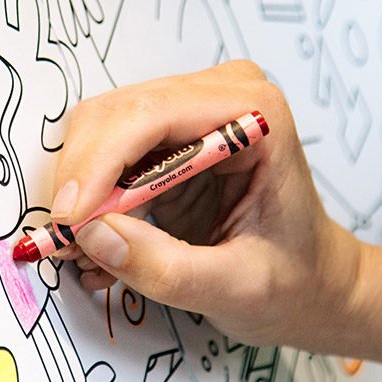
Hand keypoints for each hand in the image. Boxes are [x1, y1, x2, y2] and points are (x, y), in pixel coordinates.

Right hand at [50, 60, 362, 350]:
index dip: (100, 163)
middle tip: (65, 245)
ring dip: (80, 192)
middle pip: (115, 115)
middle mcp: (219, 93)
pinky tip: (99, 242)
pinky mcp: (166, 133)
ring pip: (98, 130)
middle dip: (81, 180)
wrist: (316, 283)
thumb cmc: (295, 281)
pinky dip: (90, 198)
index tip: (70, 219)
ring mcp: (190, 107)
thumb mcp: (236, 288)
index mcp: (254, 113)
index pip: (152, 115)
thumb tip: (92, 236)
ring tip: (84, 253)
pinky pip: (104, 152)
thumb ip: (164, 267)